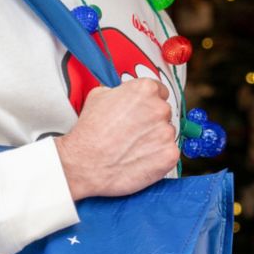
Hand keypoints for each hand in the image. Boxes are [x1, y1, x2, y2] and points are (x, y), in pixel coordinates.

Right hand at [56, 78, 180, 201]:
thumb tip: (126, 94)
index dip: (149, 103)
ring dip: (155, 140)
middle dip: (152, 122)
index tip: (143, 111)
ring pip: (166, 134)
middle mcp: (160, 108)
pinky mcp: (169, 155)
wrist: (84, 164)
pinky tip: (139, 159)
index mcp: (145, 90)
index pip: (160, 91)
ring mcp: (167, 133)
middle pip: (164, 113)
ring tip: (133, 148)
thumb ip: (121, 91)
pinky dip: (157, 157)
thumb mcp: (98, 96)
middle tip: (133, 133)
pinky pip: (169, 153)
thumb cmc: (89, 132)